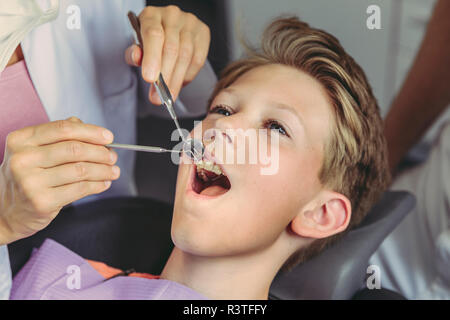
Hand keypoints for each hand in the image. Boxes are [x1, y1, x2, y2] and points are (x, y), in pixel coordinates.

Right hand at [0, 117, 119, 244]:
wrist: (5, 212)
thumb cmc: (26, 177)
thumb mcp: (33, 151)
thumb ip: (58, 136)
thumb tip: (87, 128)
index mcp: (21, 140)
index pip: (63, 129)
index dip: (90, 131)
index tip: (108, 137)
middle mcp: (22, 159)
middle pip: (74, 149)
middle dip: (101, 152)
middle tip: (113, 156)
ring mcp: (30, 182)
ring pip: (80, 170)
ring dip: (103, 170)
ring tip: (114, 171)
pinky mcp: (42, 201)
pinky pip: (79, 189)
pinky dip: (97, 185)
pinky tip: (104, 183)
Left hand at [124, 5, 210, 104]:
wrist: (167, 31)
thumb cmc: (150, 41)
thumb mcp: (137, 46)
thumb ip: (134, 53)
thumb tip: (136, 58)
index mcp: (151, 15)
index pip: (153, 35)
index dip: (152, 58)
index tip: (149, 79)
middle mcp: (172, 15)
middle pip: (171, 48)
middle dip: (165, 77)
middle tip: (158, 98)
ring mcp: (190, 23)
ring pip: (186, 56)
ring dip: (177, 80)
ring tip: (169, 95)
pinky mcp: (203, 32)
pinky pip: (198, 59)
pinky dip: (188, 75)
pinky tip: (180, 83)